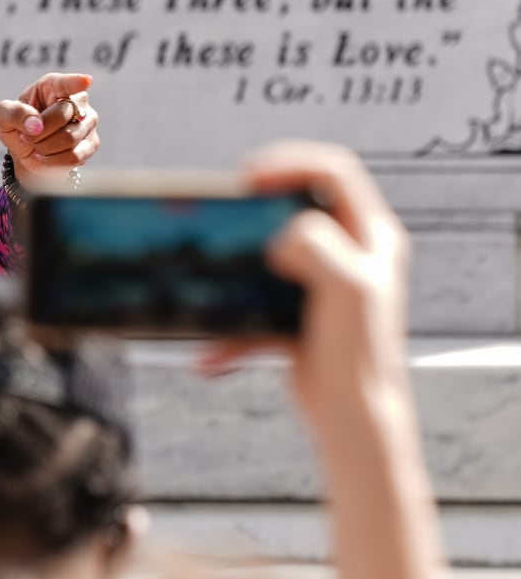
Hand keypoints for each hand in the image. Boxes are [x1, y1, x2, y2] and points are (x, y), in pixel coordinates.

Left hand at [0, 72, 98, 172]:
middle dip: (37, 132)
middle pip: (62, 115)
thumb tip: (35, 124)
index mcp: (52, 86)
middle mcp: (77, 99)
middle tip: (25, 137)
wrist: (28, 152)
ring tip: (36, 146)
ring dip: (44, 147)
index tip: (85, 81)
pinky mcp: (91, 144)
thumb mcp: (3, 116)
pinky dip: (52, 161)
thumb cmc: (17, 126)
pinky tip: (44, 157)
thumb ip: (13, 113)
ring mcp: (88, 121)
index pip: (66, 83)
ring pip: (68, 138)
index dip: (75, 82)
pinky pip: (74, 156)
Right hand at [198, 141, 410, 432]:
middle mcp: (350, 253)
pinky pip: (253, 307)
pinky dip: (229, 330)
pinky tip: (208, 356)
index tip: (249, 177)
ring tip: (215, 263)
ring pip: (268, 251)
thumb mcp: (347, 286)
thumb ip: (317, 245)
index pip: (333, 172)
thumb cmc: (359, 352)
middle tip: (230, 205)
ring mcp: (320, 283)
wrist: (351, 415)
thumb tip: (284, 236)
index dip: (290, 163)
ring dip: (237, 261)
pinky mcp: (295, 314)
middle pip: (297, 203)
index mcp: (370, 236)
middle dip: (258, 203)